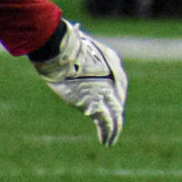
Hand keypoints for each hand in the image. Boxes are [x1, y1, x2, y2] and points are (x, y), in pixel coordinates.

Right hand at [32, 21, 127, 145]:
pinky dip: (108, 133)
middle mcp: (115, 78)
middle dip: (116, 115)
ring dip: (114, 130)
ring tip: (111, 140)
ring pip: (116, 115)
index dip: (115, 97)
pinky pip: (106, 122)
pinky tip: (107, 142)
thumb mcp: (77, 46)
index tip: (110, 107)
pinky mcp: (96, 103)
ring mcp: (106, 91)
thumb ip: (79, 53)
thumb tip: (72, 39)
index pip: (119, 84)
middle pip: (119, 101)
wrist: (62, 50)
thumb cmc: (65, 45)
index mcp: (113, 61)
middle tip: (114, 127)